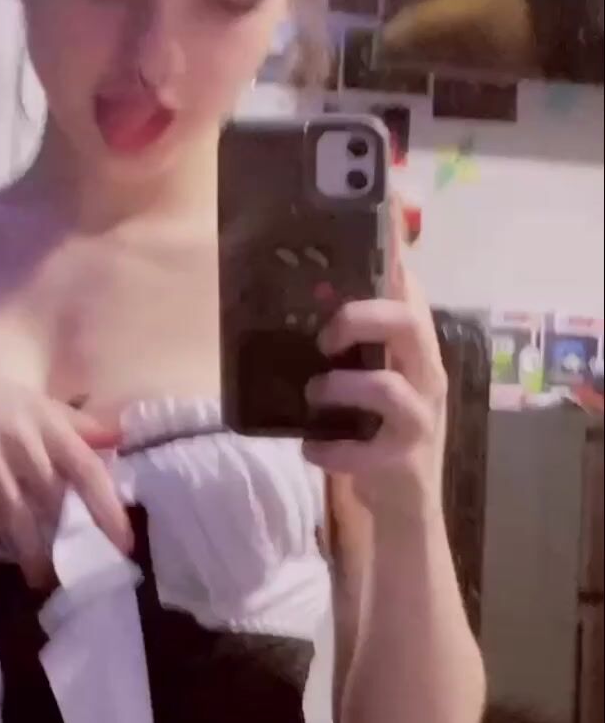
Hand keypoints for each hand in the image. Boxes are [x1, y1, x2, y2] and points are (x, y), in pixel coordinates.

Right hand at [0, 353, 130, 582]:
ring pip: (14, 518)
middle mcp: (21, 442)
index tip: (122, 544)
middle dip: (63, 542)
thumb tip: (121, 436)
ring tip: (38, 576)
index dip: (109, 510)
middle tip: (74, 571)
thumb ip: (78, 423)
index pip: (88, 470)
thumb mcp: (36, 402)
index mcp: (48, 425)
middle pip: (52, 504)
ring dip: (28, 552)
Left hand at [303, 213, 447, 524]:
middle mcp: (425, 378)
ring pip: (387, 388)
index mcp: (415, 351)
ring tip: (313, 395)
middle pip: (408, 325)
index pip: (412, 290)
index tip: (381, 213)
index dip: (396, 253)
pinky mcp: (400, 462)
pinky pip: (361, 451)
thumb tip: (297, 296)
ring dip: (338, 388)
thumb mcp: (369, 380)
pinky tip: (312, 449)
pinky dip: (329, 449)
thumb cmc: (378, 433)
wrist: (405, 509)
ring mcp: (418, 421)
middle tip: (324, 336)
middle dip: (361, 318)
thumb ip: (350, 346)